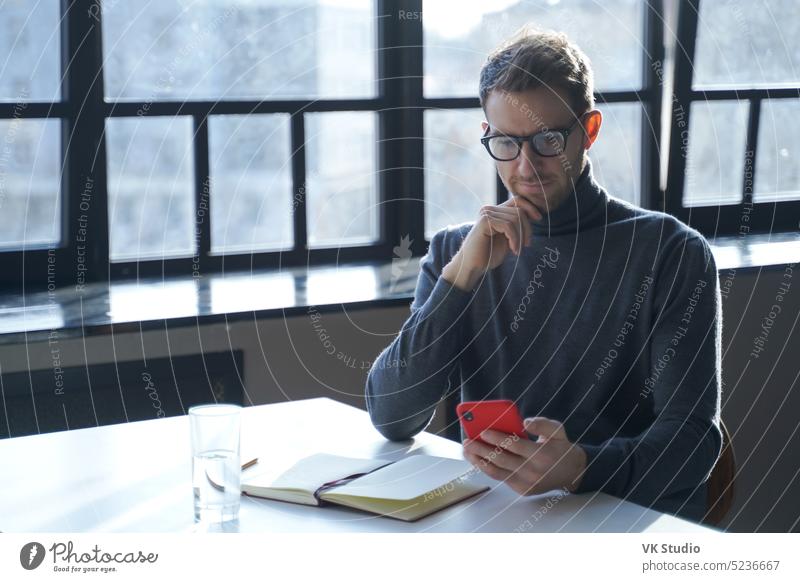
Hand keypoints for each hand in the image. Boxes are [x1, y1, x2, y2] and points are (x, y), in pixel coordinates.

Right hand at [442, 196, 541, 291]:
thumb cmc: (489, 255)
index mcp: (495, 211)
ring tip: (517, 250)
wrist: (473, 267)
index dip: (530, 207)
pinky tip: (513, 250)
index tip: (539, 218)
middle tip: (526, 245)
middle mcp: (489, 209)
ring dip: (520, 237)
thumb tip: (534, 215)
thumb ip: (517, 226)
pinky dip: (514, 239)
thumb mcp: (508, 238)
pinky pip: (508, 226)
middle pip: (519, 211)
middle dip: (527, 229)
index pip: (517, 200)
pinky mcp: (485, 221)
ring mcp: (486, 214)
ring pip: (515, 218)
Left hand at [463, 417, 587, 495]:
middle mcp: (532, 471)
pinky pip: (500, 478)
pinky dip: (487, 468)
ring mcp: (526, 483)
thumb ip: (542, 424)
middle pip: (501, 460)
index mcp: (541, 454)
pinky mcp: (522, 490)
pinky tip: (478, 459)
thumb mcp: (558, 430)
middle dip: (481, 450)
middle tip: (467, 441)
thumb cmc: (560, 447)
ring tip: (467, 451)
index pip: (514, 445)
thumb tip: (525, 422)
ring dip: (479, 461)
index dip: (497, 438)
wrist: (571, 472)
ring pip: (497, 472)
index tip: (483, 431)